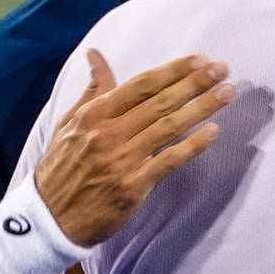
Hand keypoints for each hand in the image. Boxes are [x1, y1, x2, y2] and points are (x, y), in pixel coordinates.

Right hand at [34, 50, 235, 246]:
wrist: (47, 218)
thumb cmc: (61, 168)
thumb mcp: (69, 123)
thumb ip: (91, 90)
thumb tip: (96, 55)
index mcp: (94, 115)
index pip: (140, 85)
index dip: (172, 70)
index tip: (199, 59)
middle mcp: (108, 134)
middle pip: (159, 102)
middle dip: (194, 83)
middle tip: (222, 69)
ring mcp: (120, 161)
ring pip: (168, 127)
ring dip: (201, 108)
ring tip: (227, 93)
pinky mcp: (130, 188)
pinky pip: (167, 161)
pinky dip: (192, 146)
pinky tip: (213, 132)